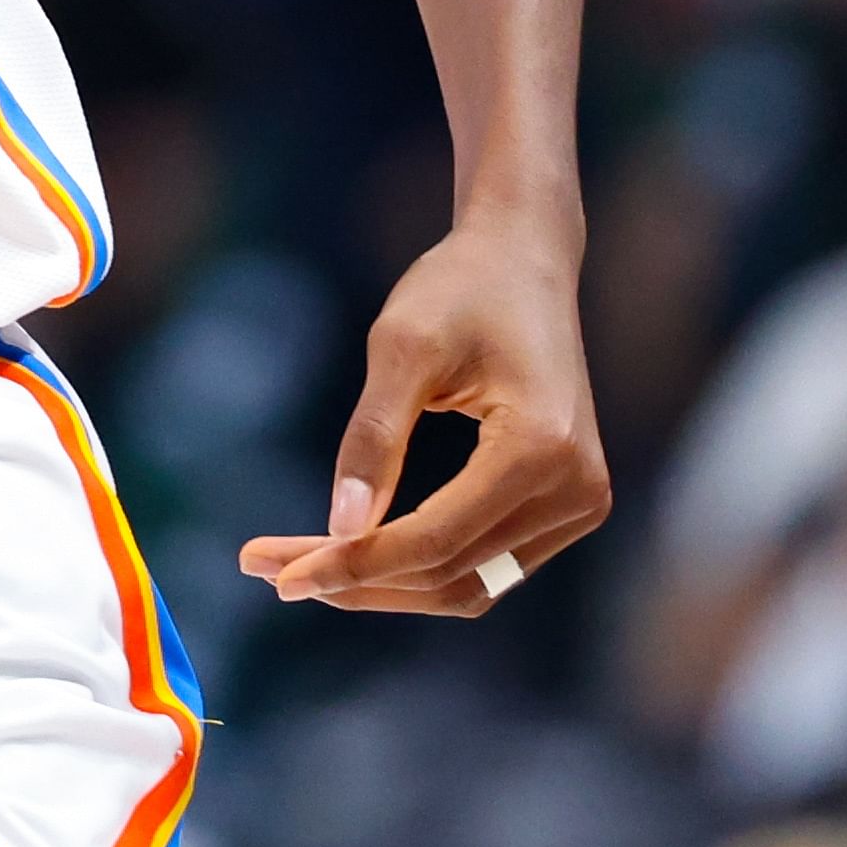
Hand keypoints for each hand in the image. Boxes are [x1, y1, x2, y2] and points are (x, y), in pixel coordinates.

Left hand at [239, 209, 605, 612]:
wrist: (524, 260)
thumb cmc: (461, 288)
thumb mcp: (402, 347)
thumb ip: (373, 439)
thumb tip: (339, 530)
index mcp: (542, 448)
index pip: (435, 539)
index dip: (353, 565)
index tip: (278, 573)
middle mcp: (576, 490)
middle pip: (450, 574)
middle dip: (356, 580)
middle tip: (266, 569)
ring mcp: (580, 503)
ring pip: (469, 586)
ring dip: (383, 586)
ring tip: (299, 566)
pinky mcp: (566, 506)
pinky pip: (485, 565)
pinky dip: (419, 567)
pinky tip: (355, 553)